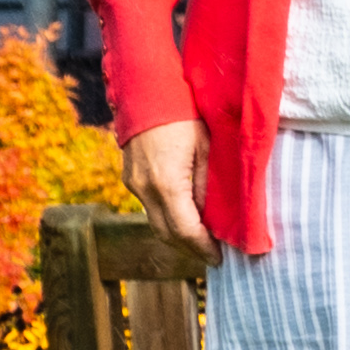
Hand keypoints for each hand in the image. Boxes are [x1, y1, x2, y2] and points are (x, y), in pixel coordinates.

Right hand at [123, 117, 211, 248]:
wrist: (146, 92)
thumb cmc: (185, 116)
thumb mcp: (207, 149)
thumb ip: (209, 185)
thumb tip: (216, 216)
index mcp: (166, 183)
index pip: (185, 230)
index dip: (203, 247)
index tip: (220, 257)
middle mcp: (144, 188)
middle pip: (166, 233)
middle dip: (190, 248)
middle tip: (213, 255)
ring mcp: (133, 184)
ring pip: (155, 222)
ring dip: (178, 235)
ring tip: (203, 241)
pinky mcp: (130, 178)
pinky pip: (149, 207)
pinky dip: (168, 218)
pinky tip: (186, 217)